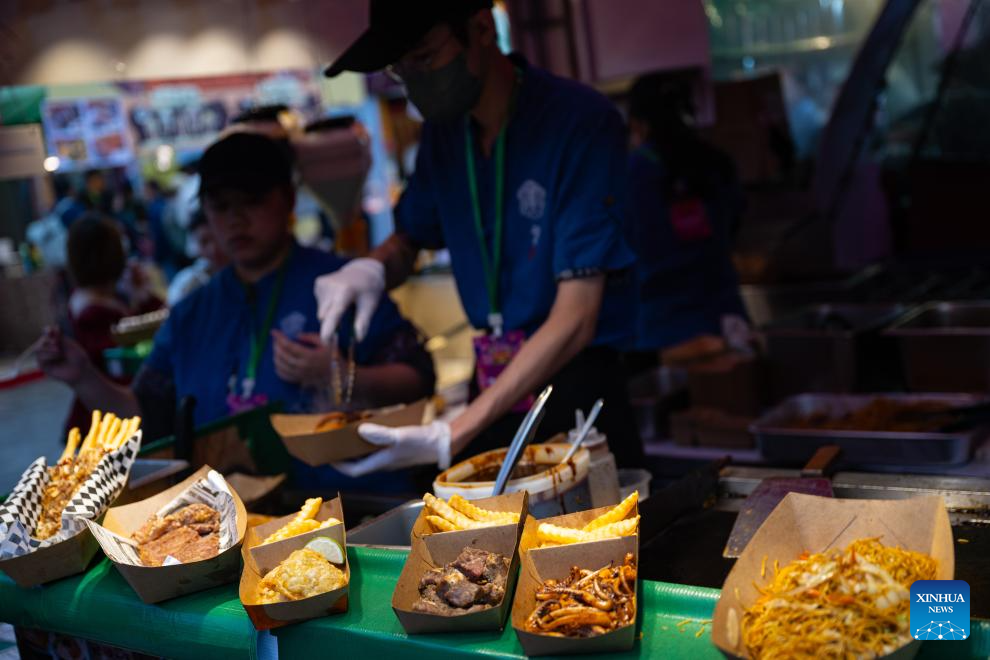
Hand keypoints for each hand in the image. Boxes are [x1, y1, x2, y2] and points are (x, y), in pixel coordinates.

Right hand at [35, 326, 92, 385]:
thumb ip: (61, 337)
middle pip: (41, 340)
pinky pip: (40, 358)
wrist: (81, 371)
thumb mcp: (70, 345)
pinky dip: (48, 356)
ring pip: (38, 348)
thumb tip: (54, 326)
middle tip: (57, 343)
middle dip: (49, 340)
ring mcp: (45, 357)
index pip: (47, 333)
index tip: (50, 330)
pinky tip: (57, 356)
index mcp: (55, 341)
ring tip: (58, 351)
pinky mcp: (43, 365)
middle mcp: (48, 348)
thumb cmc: (78, 357)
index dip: (47, 330)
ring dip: (48, 348)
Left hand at [272, 331, 335, 386]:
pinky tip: (278, 362)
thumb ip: (310, 337)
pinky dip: (278, 369)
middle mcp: (303, 366)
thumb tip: (297, 335)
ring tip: (277, 349)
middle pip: (283, 355)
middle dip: (276, 345)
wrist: (339, 373)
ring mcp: (300, 374)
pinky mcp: (300, 380)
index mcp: (309, 355)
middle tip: (276, 339)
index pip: (289, 345)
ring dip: (276, 356)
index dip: (280, 337)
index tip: (274, 331)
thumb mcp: (325, 342)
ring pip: (281, 366)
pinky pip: (284, 376)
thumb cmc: (333, 355)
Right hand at [314, 257, 384, 343]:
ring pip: (322, 312)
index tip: (326, 343)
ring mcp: (322, 283)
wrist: (363, 270)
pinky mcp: (318, 283)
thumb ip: (363, 322)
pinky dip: (329, 305)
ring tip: (346, 302)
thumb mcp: (370, 306)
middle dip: (332, 324)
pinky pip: (321, 304)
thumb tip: (359, 340)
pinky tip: (339, 296)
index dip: (329, 329)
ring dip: (332, 314)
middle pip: (326, 316)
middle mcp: (331, 286)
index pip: (335, 313)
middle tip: (346, 319)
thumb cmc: (369, 291)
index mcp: (345, 291)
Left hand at [331, 420, 451, 477]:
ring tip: (345, 431)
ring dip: (355, 445)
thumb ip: (380, 434)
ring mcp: (389, 455)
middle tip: (333, 441)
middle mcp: (383, 461)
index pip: (355, 470)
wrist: (441, 442)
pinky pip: (376, 445)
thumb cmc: (420, 441)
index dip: (339, 465)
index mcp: (381, 462)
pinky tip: (366, 425)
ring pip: (366, 453)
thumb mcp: (399, 436)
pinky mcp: (396, 448)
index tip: (327, 456)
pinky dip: (368, 437)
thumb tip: (359, 430)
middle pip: (358, 461)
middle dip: (344, 453)